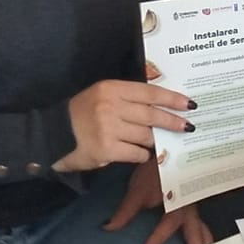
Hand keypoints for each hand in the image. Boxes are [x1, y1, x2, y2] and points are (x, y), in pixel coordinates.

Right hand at [54, 81, 193, 171]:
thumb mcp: (103, 96)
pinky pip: (137, 153)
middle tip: (187, 126)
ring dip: (152, 141)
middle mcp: (111, 106)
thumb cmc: (82, 113)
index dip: (172, 99)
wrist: (53, 134)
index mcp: (112, 88)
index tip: (189, 104)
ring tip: (150, 142)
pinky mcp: (106, 150)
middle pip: (152, 115)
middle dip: (173, 122)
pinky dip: (140, 154)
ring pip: (146, 136)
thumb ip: (128, 99)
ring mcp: (109, 128)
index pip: (149, 92)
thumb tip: (162, 107)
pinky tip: (136, 153)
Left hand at [104, 160, 213, 243]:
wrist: (169, 148)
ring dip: (203, 242)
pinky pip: (200, 222)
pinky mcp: (194, 203)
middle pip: (196, 232)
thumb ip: (125, 212)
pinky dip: (202, 233)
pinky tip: (203, 241)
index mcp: (176, 204)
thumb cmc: (154, 169)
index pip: (168, 225)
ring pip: (203, 227)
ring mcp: (194, 206)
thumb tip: (108, 228)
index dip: (158, 238)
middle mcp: (189, 208)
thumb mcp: (138, 190)